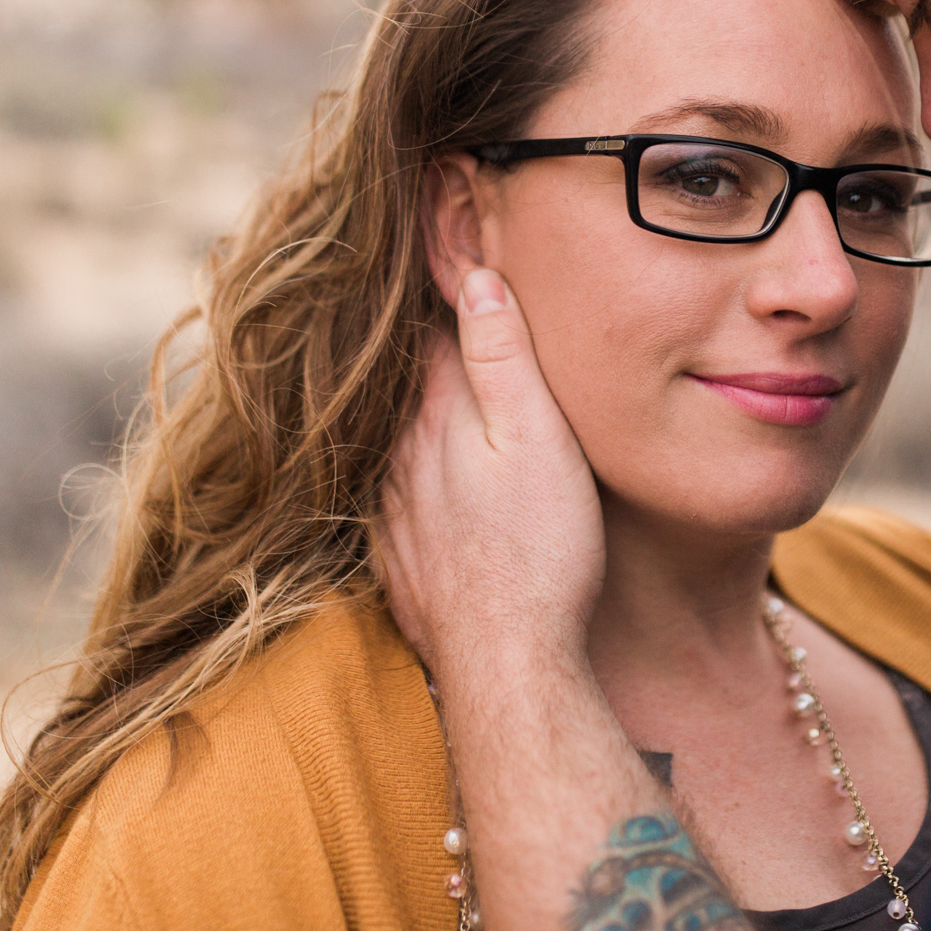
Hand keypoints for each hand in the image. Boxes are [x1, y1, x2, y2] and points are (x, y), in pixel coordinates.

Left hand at [376, 268, 604, 677]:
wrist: (507, 663)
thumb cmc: (539, 547)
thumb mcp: (537, 436)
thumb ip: (503, 356)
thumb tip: (475, 278)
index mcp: (436, 418)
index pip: (429, 338)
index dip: (442, 303)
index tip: (448, 267)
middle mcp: (400, 459)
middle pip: (405, 389)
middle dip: (423, 357)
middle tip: (437, 318)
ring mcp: (393, 513)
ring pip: (392, 443)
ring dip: (410, 417)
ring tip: (430, 393)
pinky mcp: (398, 559)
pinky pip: (391, 500)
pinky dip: (405, 479)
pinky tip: (420, 480)